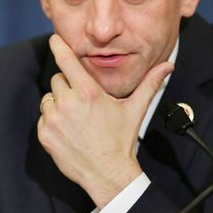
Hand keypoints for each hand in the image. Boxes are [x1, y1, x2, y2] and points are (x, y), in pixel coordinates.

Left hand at [38, 34, 173, 208]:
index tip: (54, 38)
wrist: (107, 174)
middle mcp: (68, 103)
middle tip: (82, 100)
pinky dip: (52, 119)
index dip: (59, 46)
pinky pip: (43, 116)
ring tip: (75, 116)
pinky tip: (68, 129)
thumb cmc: (121, 139)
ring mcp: (54, 119)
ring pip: (49, 98)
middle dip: (68, 84)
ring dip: (58, 102)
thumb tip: (168, 66)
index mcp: (89, 93)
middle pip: (58, 79)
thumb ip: (149, 84)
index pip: (67, 60)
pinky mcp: (45, 134)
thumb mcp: (135, 109)